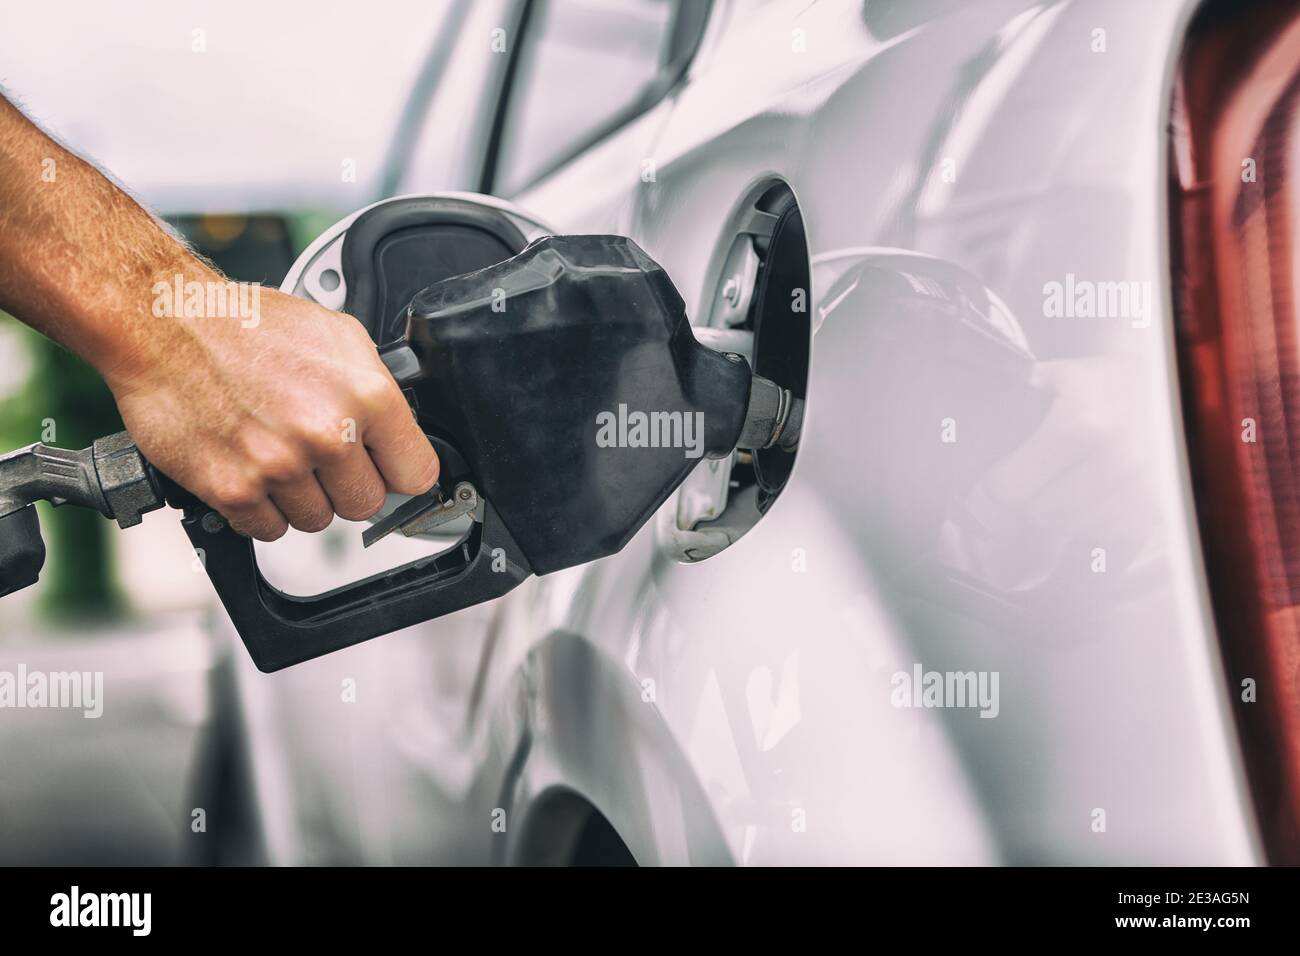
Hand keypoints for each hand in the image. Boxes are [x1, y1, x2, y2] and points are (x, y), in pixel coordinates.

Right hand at [102, 279, 438, 540]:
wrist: (164, 322)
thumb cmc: (246, 323)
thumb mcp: (338, 336)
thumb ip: (377, 389)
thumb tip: (399, 433)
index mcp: (365, 396)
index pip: (415, 473)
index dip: (399, 472)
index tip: (387, 471)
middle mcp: (326, 434)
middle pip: (366, 504)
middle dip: (346, 484)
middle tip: (319, 455)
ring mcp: (280, 466)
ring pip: (318, 520)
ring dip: (301, 497)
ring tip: (278, 453)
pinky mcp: (234, 490)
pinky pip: (269, 530)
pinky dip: (261, 509)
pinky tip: (251, 470)